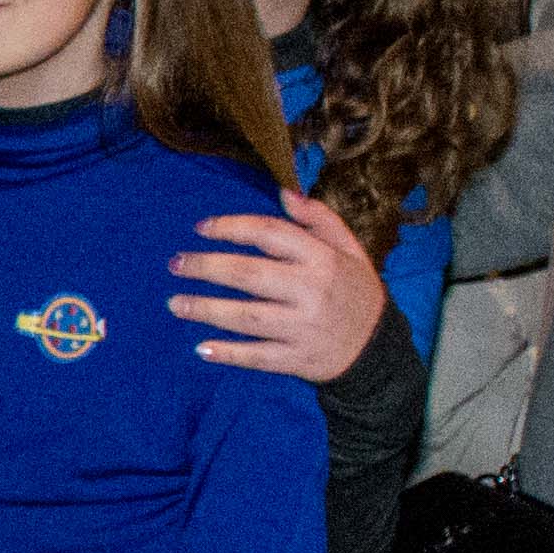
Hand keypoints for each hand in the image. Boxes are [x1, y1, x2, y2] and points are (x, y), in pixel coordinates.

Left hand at [171, 192, 387, 384]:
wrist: (379, 348)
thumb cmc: (356, 291)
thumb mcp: (349, 248)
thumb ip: (318, 218)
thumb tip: (282, 193)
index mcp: (321, 259)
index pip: (269, 234)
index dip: (231, 227)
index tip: (201, 228)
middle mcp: (310, 291)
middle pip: (248, 274)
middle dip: (206, 267)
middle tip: (175, 264)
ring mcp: (302, 327)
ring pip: (246, 316)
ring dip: (206, 310)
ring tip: (175, 303)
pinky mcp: (297, 359)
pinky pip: (257, 356)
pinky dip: (229, 354)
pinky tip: (201, 348)